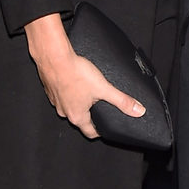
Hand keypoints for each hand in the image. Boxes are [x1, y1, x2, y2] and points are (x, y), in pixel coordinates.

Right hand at [23, 13, 144, 139]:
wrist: (54, 57)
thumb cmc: (75, 73)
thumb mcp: (103, 88)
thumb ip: (122, 100)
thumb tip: (138, 111)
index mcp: (77, 116)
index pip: (90, 132)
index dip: (101, 130)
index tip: (107, 127)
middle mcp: (64, 112)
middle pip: (80, 119)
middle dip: (91, 115)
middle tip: (101, 107)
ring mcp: (55, 101)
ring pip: (70, 106)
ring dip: (79, 102)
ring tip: (89, 92)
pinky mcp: (50, 89)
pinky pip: (61, 95)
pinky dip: (69, 92)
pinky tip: (76, 82)